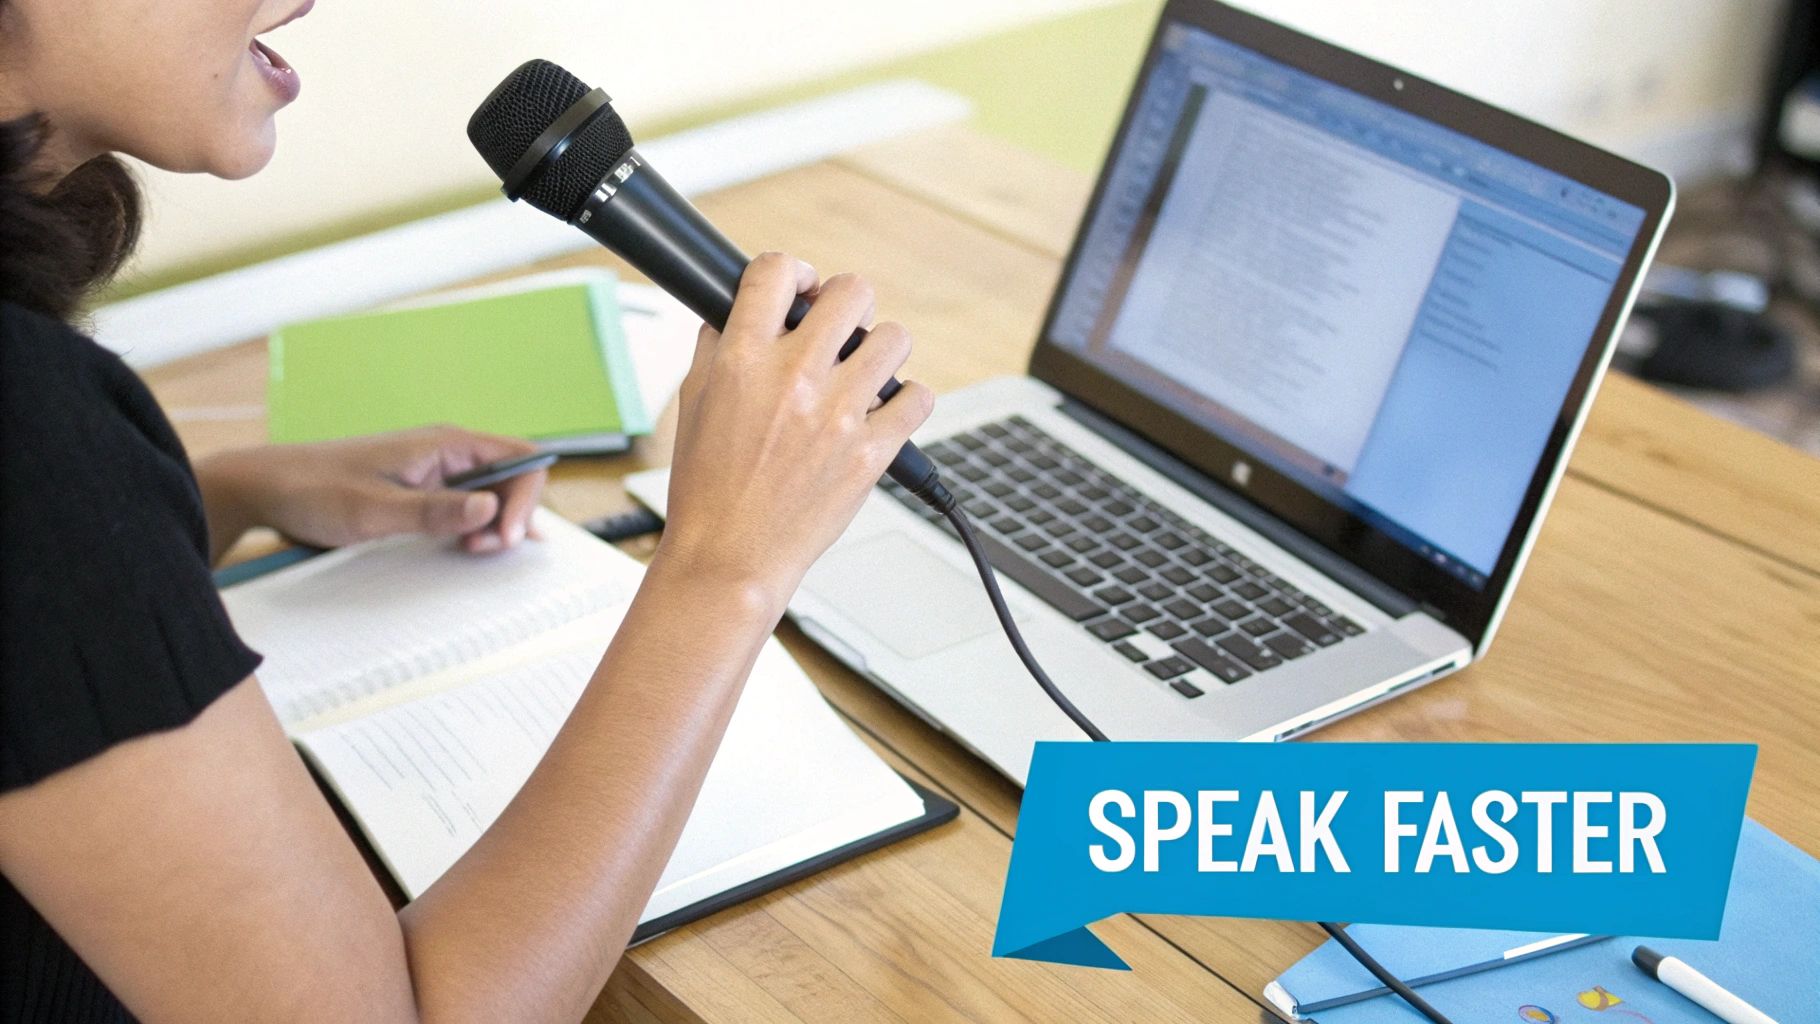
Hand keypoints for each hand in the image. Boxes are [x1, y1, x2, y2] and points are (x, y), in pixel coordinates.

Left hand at [196, 426, 548, 556]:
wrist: (267, 488)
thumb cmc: (316, 491)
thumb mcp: (376, 510)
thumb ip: (436, 511)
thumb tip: (492, 508)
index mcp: (444, 445)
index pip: (520, 459)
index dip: (525, 499)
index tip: (504, 536)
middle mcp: (447, 453)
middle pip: (512, 478)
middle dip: (511, 516)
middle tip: (482, 549)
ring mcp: (435, 471)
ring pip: (493, 494)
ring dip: (493, 525)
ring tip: (468, 550)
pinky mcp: (422, 489)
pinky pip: (466, 505)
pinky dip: (473, 527)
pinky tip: (459, 546)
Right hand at [656, 252, 933, 612]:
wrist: (728, 557)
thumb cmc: (706, 489)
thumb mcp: (691, 404)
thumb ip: (717, 348)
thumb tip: (738, 311)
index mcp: (742, 360)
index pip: (777, 271)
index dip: (793, 271)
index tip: (800, 288)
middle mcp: (794, 379)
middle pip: (851, 292)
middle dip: (846, 303)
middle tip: (840, 328)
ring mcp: (838, 415)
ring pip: (895, 338)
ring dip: (882, 349)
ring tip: (865, 371)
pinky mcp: (871, 453)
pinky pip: (918, 398)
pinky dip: (908, 400)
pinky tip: (886, 410)